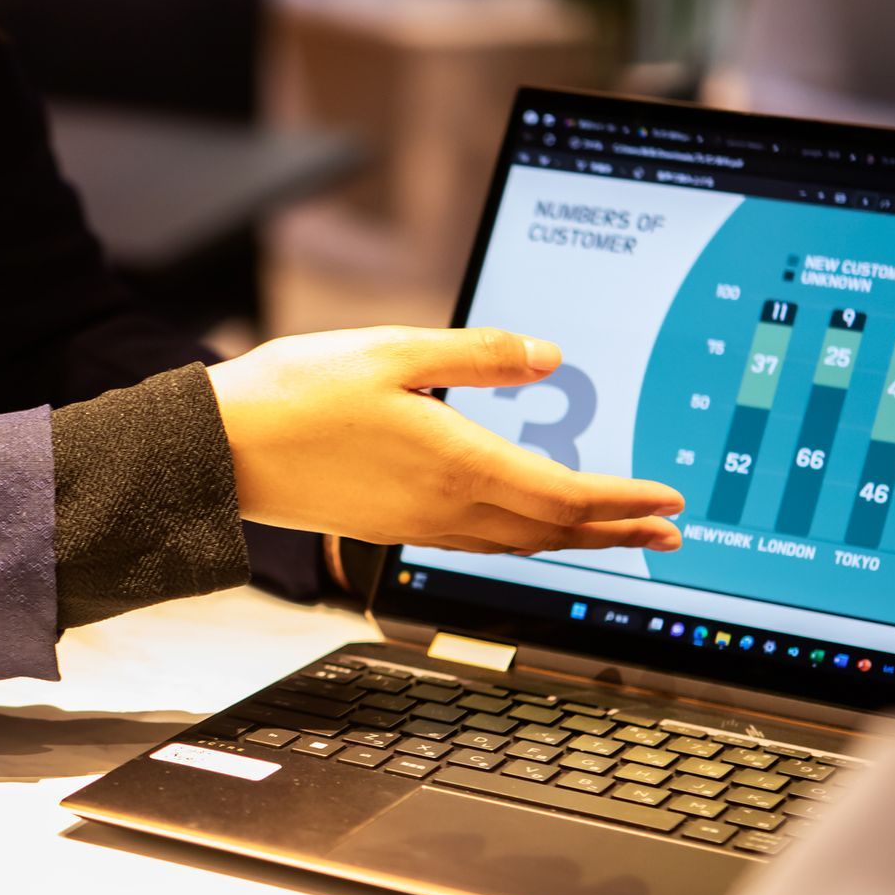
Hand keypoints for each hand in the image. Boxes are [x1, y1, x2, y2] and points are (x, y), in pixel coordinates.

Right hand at [207, 326, 683, 554]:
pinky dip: (525, 540)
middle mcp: (447, 508)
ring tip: (618, 535)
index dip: (624, 500)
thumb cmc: (298, 395)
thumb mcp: (395, 350)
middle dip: (618, 531)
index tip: (670, 500)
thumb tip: (550, 356)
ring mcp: (419, 524)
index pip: (566, 496)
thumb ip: (481, 355)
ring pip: (519, 543)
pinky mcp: (393, 526)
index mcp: (458, 465)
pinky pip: (481, 542)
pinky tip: (528, 528)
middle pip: (553, 531)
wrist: (223, 450)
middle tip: (671, 534)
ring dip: (576, 541)